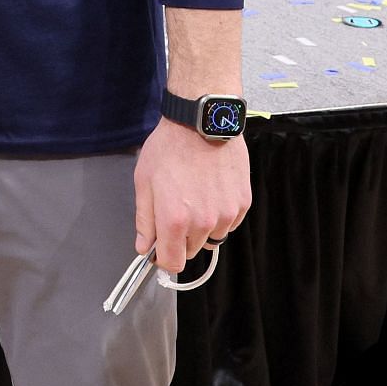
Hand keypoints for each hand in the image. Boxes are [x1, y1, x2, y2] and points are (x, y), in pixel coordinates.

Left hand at [132, 118, 250, 274]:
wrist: (202, 122)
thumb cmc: (170, 147)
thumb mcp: (144, 181)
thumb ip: (144, 220)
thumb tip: (144, 247)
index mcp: (174, 220)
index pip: (173, 263)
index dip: (164, 258)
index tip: (161, 248)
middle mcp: (203, 223)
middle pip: (192, 250)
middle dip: (181, 238)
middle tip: (176, 209)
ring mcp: (226, 214)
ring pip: (212, 237)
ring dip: (202, 226)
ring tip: (195, 195)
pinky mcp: (242, 203)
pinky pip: (229, 222)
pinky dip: (219, 214)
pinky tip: (211, 190)